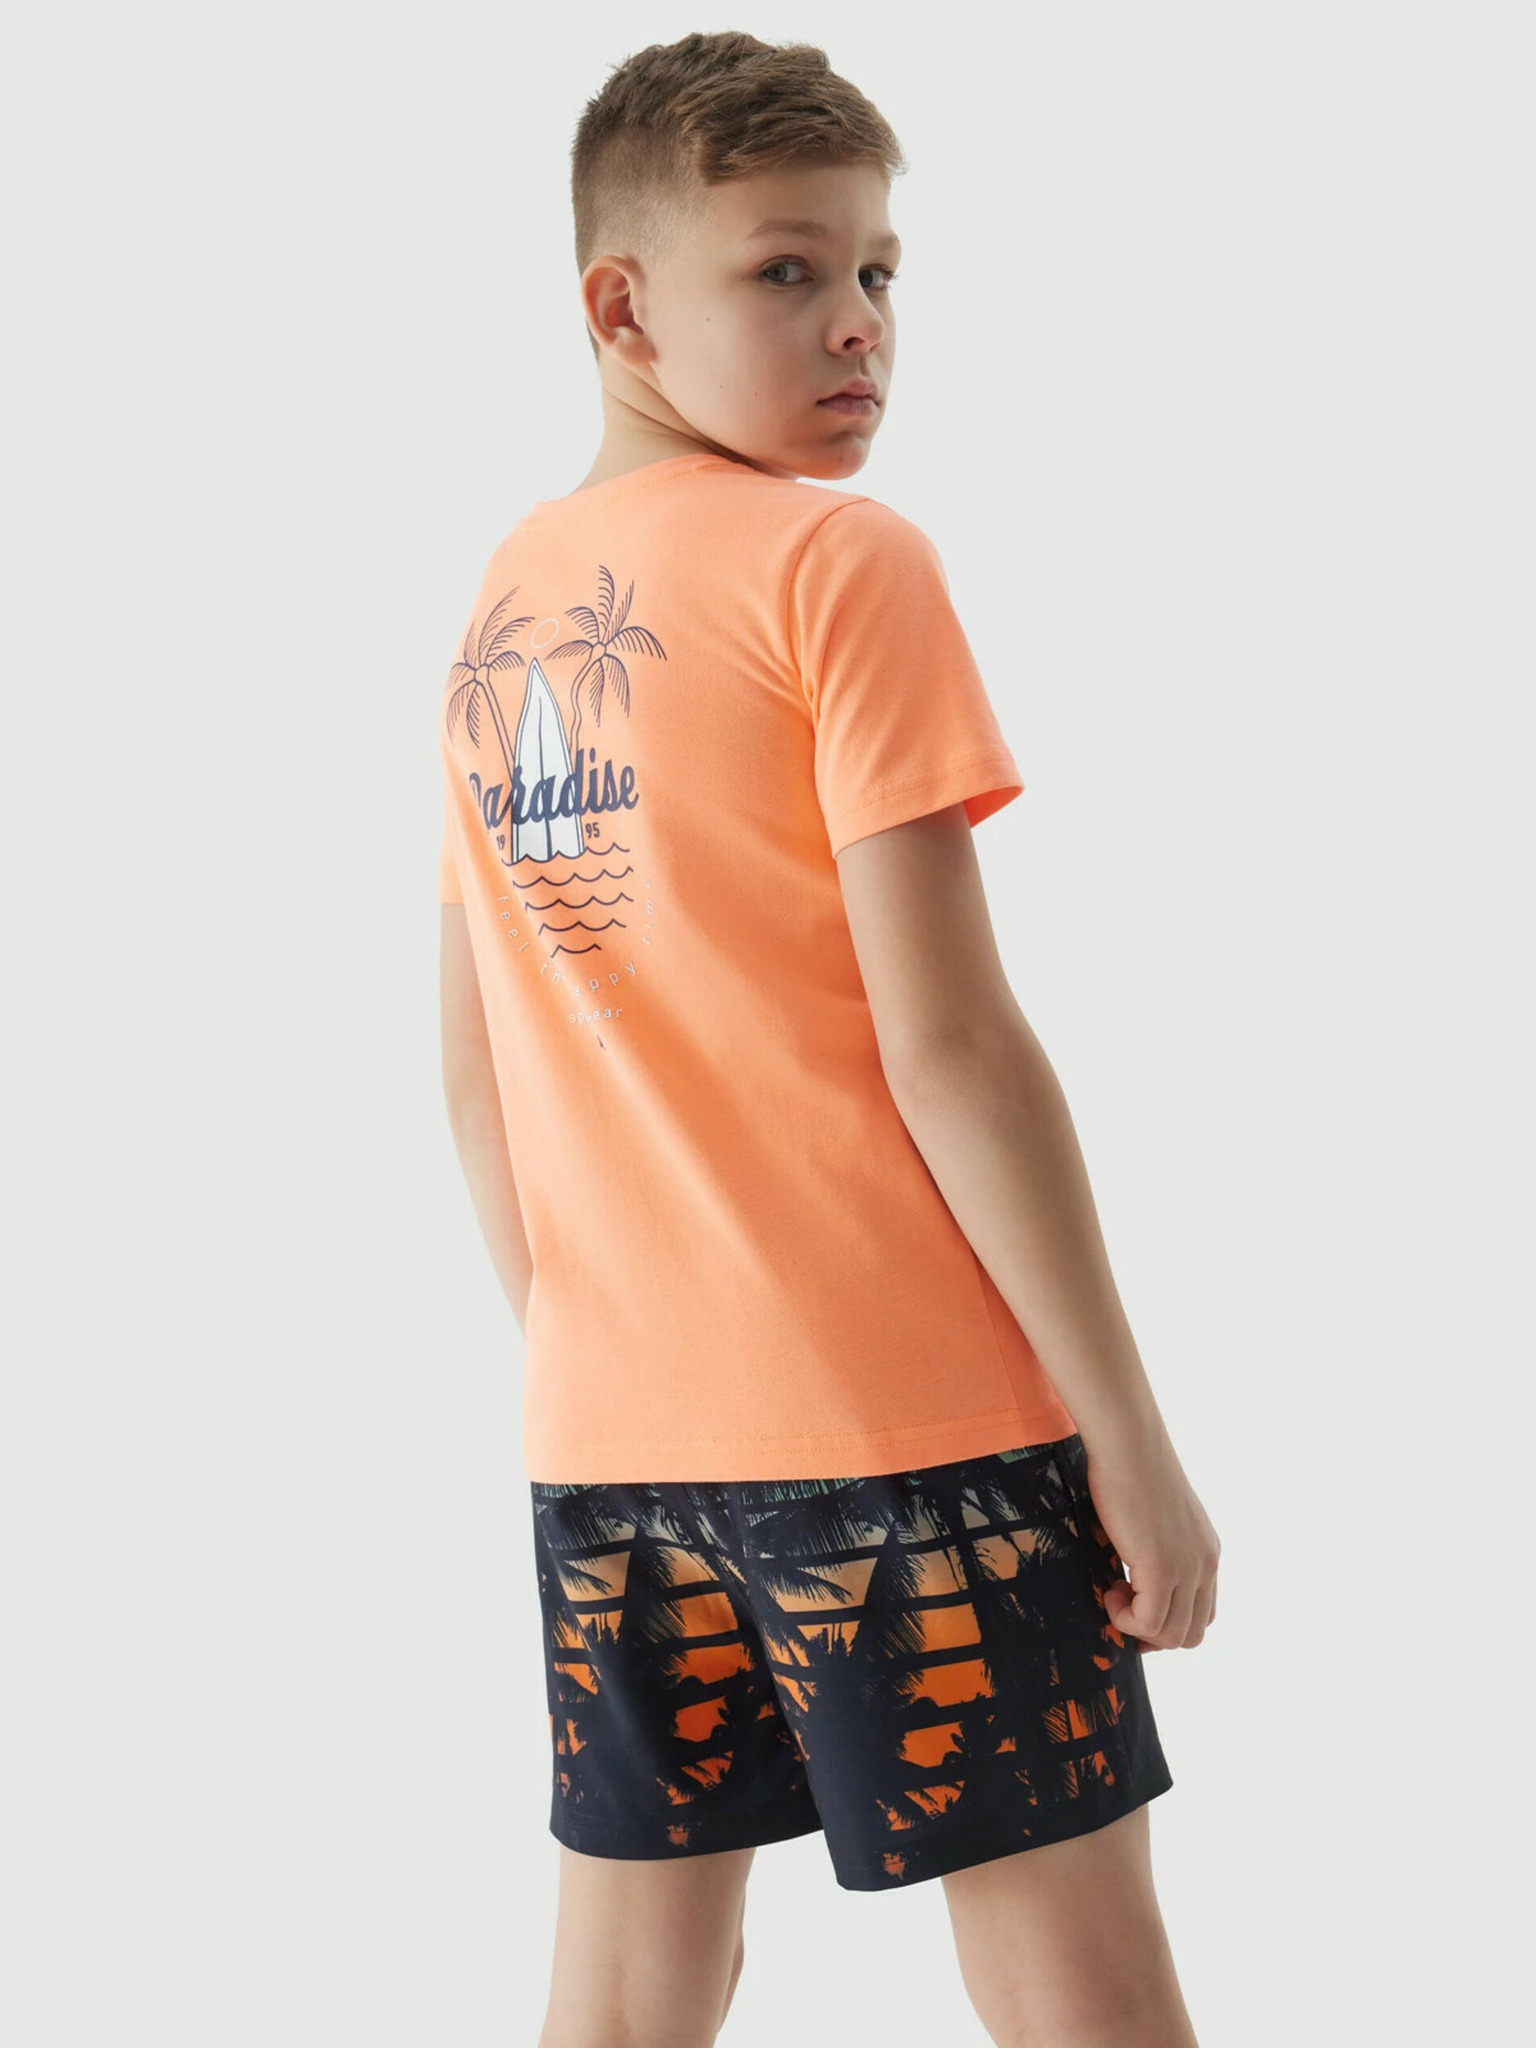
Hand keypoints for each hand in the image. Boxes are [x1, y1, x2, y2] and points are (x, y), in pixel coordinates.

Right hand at [1080, 1430, 1219, 1651]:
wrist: (1128, 1445)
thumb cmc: (1131, 1469)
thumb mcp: (1156, 1517)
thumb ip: (1159, 1547)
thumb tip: (1133, 1575)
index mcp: (1206, 1552)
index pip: (1203, 1613)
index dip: (1168, 1622)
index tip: (1134, 1605)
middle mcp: (1205, 1564)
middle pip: (1191, 1634)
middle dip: (1153, 1634)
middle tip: (1121, 1606)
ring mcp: (1187, 1568)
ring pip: (1172, 1636)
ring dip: (1136, 1627)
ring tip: (1113, 1592)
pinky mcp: (1162, 1568)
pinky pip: (1148, 1622)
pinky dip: (1125, 1618)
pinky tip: (1109, 1589)